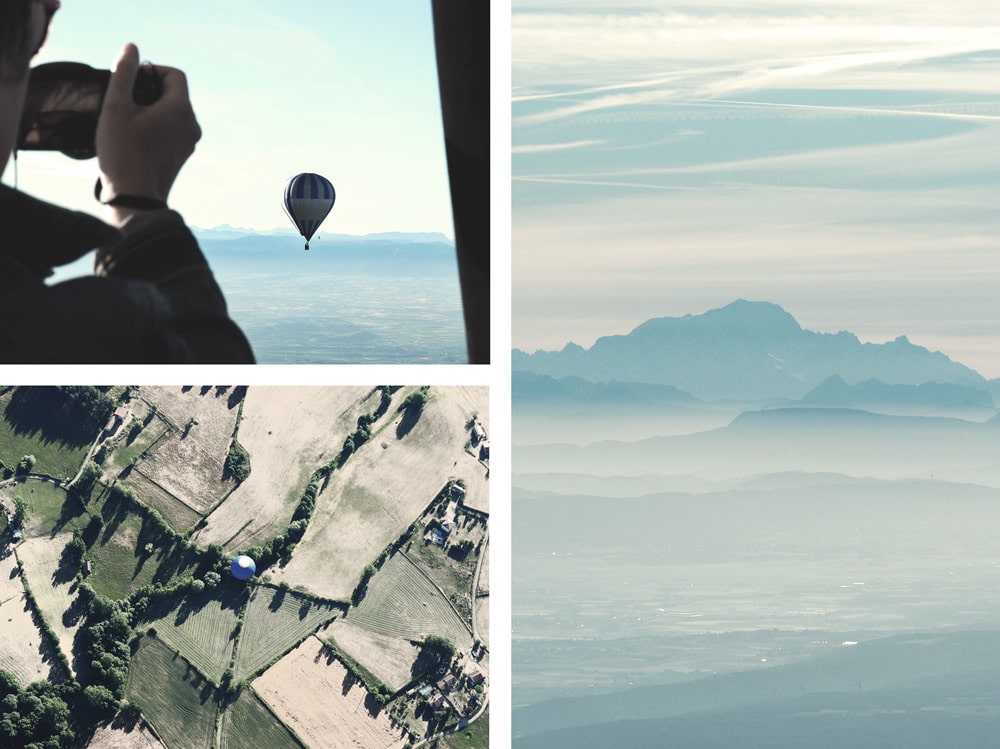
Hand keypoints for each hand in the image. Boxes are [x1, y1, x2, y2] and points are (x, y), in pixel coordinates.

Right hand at [96, 43, 200, 211]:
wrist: (135, 198)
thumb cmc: (123, 152)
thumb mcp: (116, 106)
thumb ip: (124, 73)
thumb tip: (132, 48)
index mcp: (181, 110)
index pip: (175, 74)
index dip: (152, 70)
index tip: (131, 81)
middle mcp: (192, 125)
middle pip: (175, 93)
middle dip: (150, 90)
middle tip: (124, 102)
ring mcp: (190, 142)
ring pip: (173, 112)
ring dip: (151, 109)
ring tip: (127, 122)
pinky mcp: (182, 156)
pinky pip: (172, 130)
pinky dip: (156, 125)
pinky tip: (135, 138)